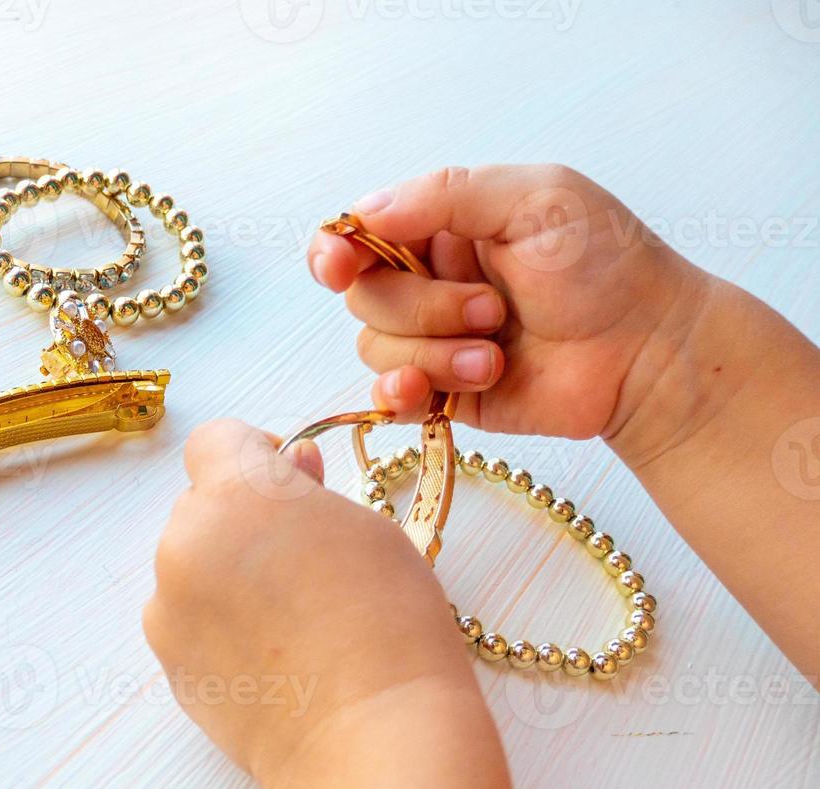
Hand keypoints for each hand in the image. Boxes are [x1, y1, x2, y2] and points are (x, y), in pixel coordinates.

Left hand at [141, 418, 480, 788]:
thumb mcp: (367, 528)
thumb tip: (288, 473)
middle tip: (303, 556)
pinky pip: (188, 623)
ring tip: (293, 619)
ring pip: (191, 567)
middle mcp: (184, 542)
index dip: (255, 453)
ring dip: (226, 575)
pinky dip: (218, 627)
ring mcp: (167, 608)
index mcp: (235, 492)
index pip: (216, 440)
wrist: (370, 739)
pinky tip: (273, 658)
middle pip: (201, 505)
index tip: (289, 479)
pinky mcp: (168, 664)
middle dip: (242, 517)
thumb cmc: (388, 627)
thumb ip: (309, 490)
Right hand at [307, 164, 714, 452]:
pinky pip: (388, 396)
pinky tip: (433, 391)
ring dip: (435, 351)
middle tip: (491, 307)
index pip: (358, 236)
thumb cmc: (605, 264)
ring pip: (375, 347)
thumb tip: (361, 215)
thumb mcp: (535, 198)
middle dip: (422, 305)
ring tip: (498, 353)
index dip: (336, 252)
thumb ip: (445, 194)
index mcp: (443, 227)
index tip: (338, 265)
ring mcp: (434, 340)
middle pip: (365, 296)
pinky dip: (403, 392)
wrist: (650, 351)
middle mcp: (430, 282)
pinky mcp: (443, 393)